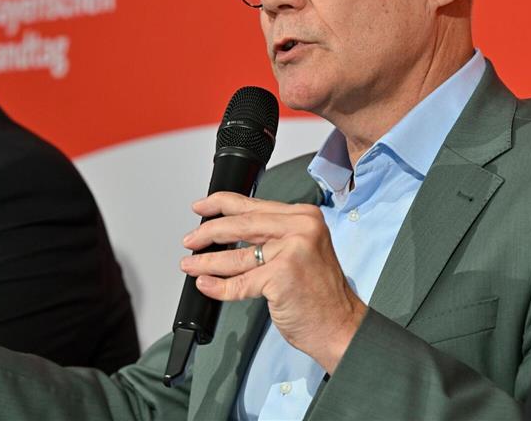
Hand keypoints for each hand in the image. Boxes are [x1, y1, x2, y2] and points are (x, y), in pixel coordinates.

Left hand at [179, 192, 366, 373]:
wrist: (341, 326)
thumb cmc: (320, 294)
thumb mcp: (300, 251)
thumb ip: (271, 236)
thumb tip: (226, 231)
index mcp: (304, 217)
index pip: (253, 204)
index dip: (220, 204)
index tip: (200, 207)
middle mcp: (300, 228)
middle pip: (240, 225)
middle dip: (208, 233)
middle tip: (190, 241)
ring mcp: (291, 251)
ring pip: (236, 255)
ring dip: (207, 261)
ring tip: (189, 265)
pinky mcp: (282, 276)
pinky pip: (240, 282)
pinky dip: (218, 286)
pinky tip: (205, 284)